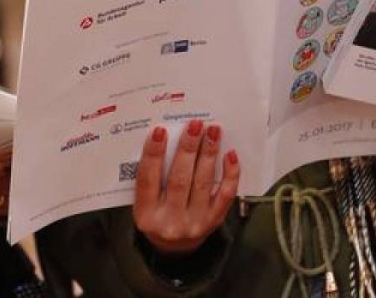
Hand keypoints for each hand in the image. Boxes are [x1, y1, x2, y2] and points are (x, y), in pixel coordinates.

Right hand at [133, 120, 239, 255]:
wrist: (175, 249)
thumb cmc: (157, 214)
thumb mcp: (144, 201)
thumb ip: (150, 177)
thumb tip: (166, 137)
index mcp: (146, 214)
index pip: (147, 180)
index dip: (153, 154)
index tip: (161, 131)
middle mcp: (170, 221)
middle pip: (179, 180)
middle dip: (187, 149)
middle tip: (195, 125)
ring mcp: (194, 223)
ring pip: (202, 184)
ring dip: (208, 154)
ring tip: (212, 131)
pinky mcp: (214, 222)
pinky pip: (225, 196)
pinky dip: (229, 174)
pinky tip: (230, 155)